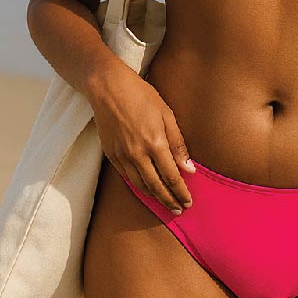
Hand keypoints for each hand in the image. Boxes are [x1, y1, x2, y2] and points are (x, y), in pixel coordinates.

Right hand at [89, 59, 196, 213]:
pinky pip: (126, 177)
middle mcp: (137, 154)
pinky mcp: (111, 155)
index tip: (189, 202)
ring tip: (165, 204)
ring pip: (139, 185)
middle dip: (169, 200)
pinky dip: (138, 186)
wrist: (108, 88)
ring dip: (154, 198)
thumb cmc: (141, 95)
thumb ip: (178, 143)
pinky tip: (146, 188)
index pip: (171, 177)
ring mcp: (122, 156)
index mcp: (155, 143)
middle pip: (156, 186)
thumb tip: (189, 169)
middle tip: (179, 209)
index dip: (181, 192)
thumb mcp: (167, 114)